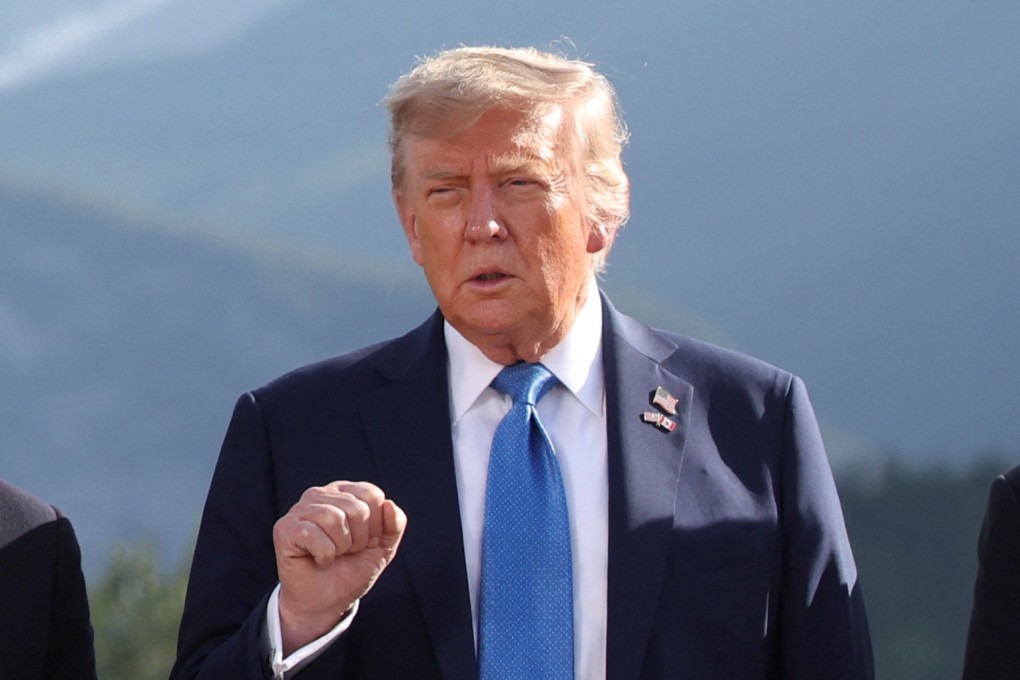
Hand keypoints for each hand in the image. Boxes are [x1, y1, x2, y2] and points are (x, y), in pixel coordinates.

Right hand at [272, 481, 406, 652]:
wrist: (327, 602)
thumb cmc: (352, 569)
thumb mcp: (383, 547)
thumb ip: (395, 524)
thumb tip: (389, 504)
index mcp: (344, 491)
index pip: (373, 495)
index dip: (377, 526)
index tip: (365, 543)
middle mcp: (320, 494)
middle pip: (357, 508)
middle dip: (359, 540)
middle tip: (346, 552)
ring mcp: (299, 509)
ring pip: (334, 519)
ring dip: (341, 548)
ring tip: (333, 555)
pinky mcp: (285, 528)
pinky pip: (313, 535)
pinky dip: (323, 555)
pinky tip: (317, 560)